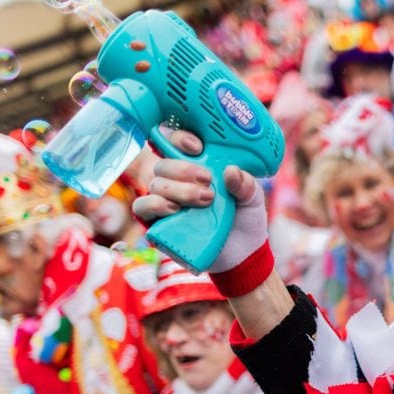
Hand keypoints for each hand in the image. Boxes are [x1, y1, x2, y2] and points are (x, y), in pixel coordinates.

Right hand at [132, 129, 270, 281]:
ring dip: (177, 189)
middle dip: (184, 169)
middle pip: (164, 163)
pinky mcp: (158, 223)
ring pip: (155, 183)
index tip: (198, 148)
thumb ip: (245, 183)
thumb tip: (231, 171)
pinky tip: (174, 209)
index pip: (178, 143)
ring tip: (204, 200)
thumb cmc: (244, 219)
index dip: (182, 139)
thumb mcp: (252, 198)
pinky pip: (142, 207)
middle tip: (208, 181)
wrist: (243, 254)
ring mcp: (166, 201)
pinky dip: (155, 204)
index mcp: (198, 166)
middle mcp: (177, 181)